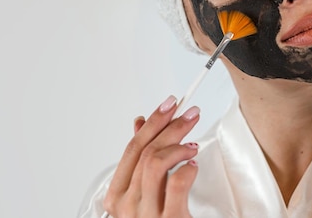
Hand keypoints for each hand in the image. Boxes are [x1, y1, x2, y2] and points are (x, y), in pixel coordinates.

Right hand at [103, 96, 200, 217]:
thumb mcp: (146, 192)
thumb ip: (141, 160)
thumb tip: (139, 123)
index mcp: (118, 196)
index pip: (132, 148)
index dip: (152, 122)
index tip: (170, 104)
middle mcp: (127, 206)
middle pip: (145, 151)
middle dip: (169, 126)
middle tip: (190, 113)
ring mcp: (147, 216)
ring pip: (156, 162)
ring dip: (178, 144)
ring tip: (193, 143)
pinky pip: (176, 183)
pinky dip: (187, 168)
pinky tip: (194, 164)